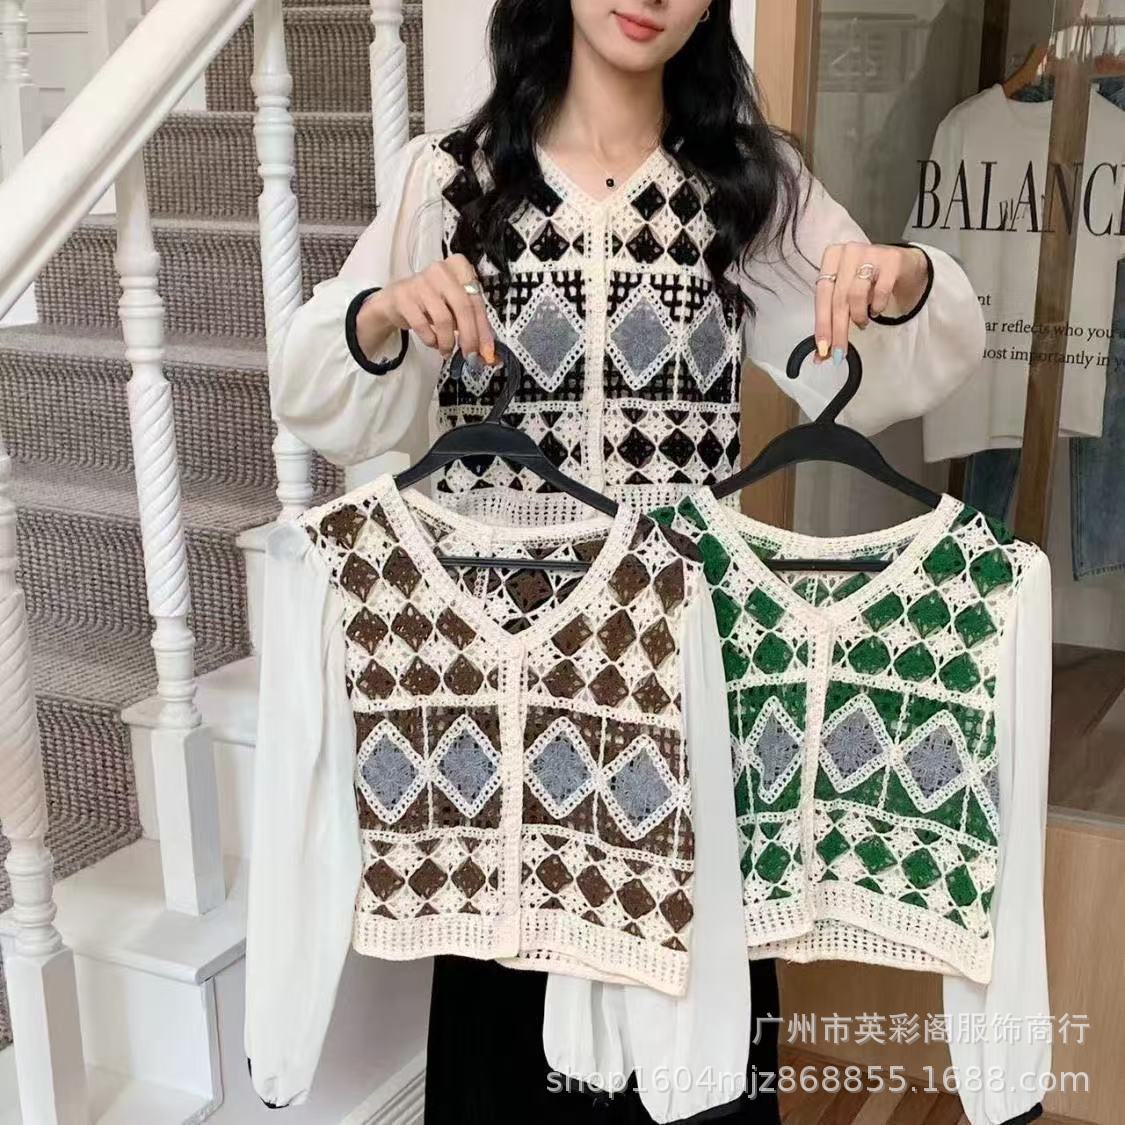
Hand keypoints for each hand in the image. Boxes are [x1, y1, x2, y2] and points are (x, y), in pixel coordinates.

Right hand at [356, 253, 496, 364]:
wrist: (395, 301)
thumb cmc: (431, 303)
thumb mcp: (454, 307)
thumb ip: (473, 324)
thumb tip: (488, 350)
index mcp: (459, 267)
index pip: (477, 300)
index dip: (483, 329)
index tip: (487, 350)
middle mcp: (440, 270)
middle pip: (463, 308)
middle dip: (469, 337)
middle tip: (470, 355)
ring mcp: (420, 282)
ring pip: (444, 319)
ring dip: (448, 341)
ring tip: (447, 350)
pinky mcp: (404, 297)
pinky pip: (423, 325)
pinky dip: (431, 339)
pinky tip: (432, 341)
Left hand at [813, 243, 928, 364]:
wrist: (902, 264)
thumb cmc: (868, 281)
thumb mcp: (846, 297)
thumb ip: (832, 321)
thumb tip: (822, 354)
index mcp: (831, 257)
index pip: (821, 295)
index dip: (822, 324)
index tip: (823, 348)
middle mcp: (849, 251)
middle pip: (838, 298)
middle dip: (838, 330)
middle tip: (839, 352)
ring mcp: (871, 252)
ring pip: (856, 294)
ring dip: (858, 316)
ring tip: (862, 323)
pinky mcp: (892, 259)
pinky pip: (881, 290)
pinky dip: (877, 307)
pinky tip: (876, 310)